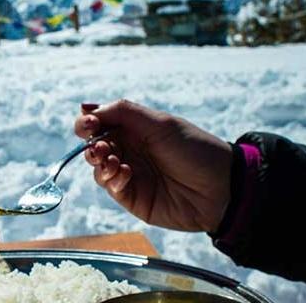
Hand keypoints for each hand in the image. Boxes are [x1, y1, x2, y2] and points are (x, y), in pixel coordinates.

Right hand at [74, 100, 231, 232]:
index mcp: (134, 129)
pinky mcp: (131, 196)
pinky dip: (112, 179)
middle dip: (91, 145)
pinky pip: (110, 186)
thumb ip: (122, 113)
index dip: (87, 123)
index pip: (99, 123)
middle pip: (94, 145)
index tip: (88, 124)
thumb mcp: (159, 124)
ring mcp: (128, 173)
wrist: (220, 188)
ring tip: (113, 161)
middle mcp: (128, 149)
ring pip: (98, 167)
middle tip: (100, 147)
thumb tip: (85, 108)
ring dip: (100, 162)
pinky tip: (125, 174)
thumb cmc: (193, 148)